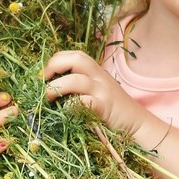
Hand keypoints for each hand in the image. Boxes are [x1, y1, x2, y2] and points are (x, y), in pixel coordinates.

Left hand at [41, 49, 160, 145]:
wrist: (136, 123)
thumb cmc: (111, 109)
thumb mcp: (97, 90)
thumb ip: (79, 85)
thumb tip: (50, 86)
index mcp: (95, 71)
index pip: (73, 54)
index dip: (55, 61)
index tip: (43, 75)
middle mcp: (99, 77)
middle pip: (76, 59)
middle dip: (54, 66)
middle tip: (43, 81)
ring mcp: (103, 91)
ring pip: (76, 80)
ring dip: (57, 87)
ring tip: (48, 97)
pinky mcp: (104, 108)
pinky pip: (86, 102)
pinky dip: (71, 105)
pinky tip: (65, 111)